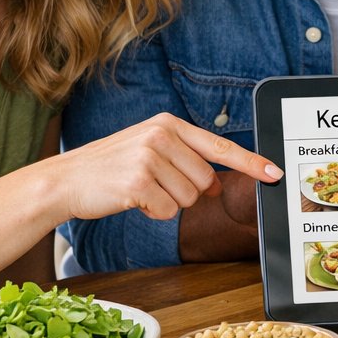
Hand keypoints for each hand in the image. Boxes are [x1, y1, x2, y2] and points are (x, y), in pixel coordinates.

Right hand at [51, 113, 282, 220]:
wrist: (64, 180)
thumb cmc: (109, 168)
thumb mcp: (149, 151)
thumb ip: (185, 160)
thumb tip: (218, 186)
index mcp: (167, 124)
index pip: (219, 146)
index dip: (250, 163)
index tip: (274, 173)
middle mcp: (161, 135)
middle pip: (205, 181)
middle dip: (186, 193)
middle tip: (155, 185)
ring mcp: (149, 157)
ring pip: (189, 198)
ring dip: (167, 203)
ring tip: (139, 189)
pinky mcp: (138, 182)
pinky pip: (167, 212)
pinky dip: (153, 213)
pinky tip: (131, 199)